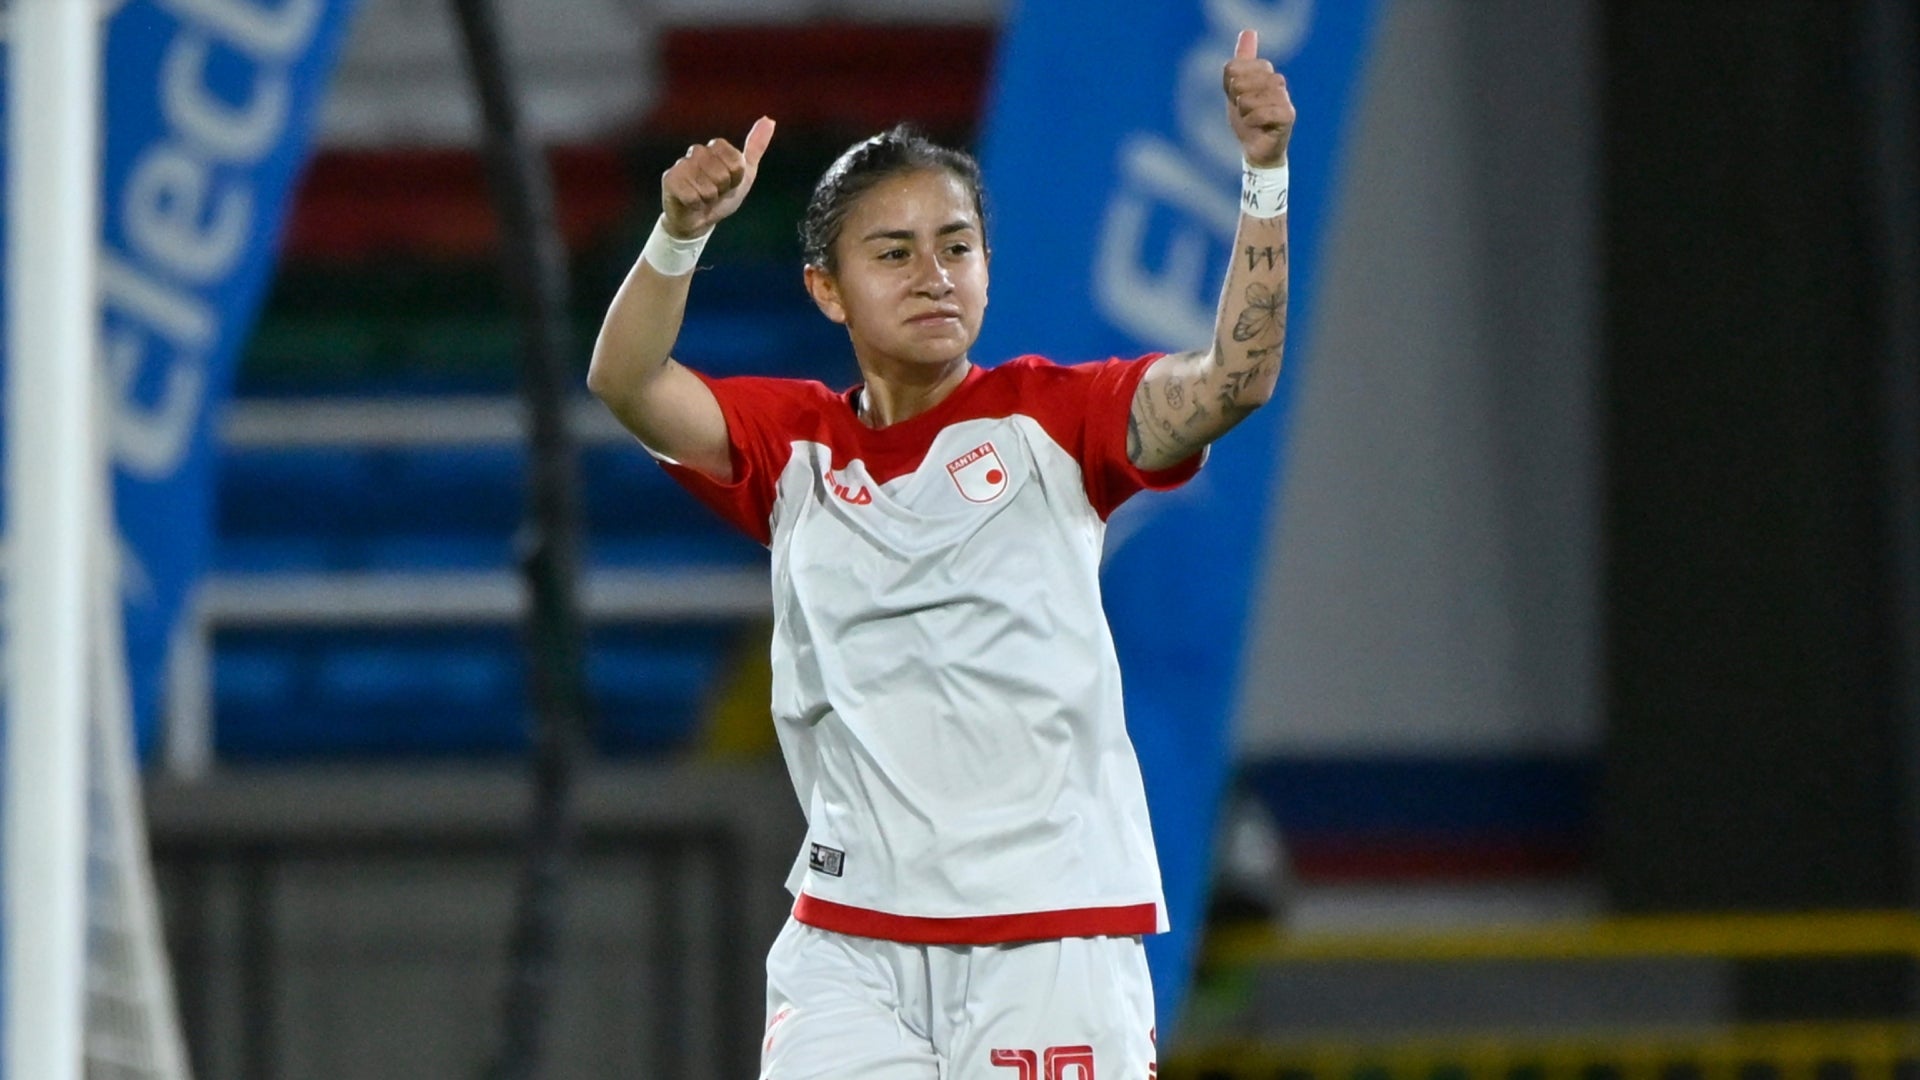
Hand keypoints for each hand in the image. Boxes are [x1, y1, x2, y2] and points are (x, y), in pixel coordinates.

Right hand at [661, 116, 775, 239]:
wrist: (699, 220)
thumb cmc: (722, 196)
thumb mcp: (745, 174)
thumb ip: (756, 147)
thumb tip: (769, 120)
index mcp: (716, 147)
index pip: (736, 161)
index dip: (736, 178)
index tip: (730, 183)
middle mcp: (697, 151)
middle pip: (722, 174)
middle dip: (723, 190)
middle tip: (715, 193)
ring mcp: (681, 164)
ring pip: (708, 187)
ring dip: (709, 199)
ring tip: (703, 198)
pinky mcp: (669, 179)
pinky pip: (692, 196)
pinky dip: (696, 205)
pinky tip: (691, 203)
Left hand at [1222, 30, 1292, 167]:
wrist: (1256, 150)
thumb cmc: (1247, 120)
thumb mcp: (1236, 90)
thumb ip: (1239, 64)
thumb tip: (1249, 32)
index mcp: (1265, 73)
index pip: (1237, 66)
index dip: (1230, 82)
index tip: (1235, 96)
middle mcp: (1277, 83)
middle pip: (1245, 80)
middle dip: (1237, 97)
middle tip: (1243, 110)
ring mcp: (1285, 99)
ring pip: (1253, 98)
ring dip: (1245, 111)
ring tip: (1249, 118)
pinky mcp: (1288, 117)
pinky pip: (1264, 112)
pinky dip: (1253, 121)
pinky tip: (1255, 126)